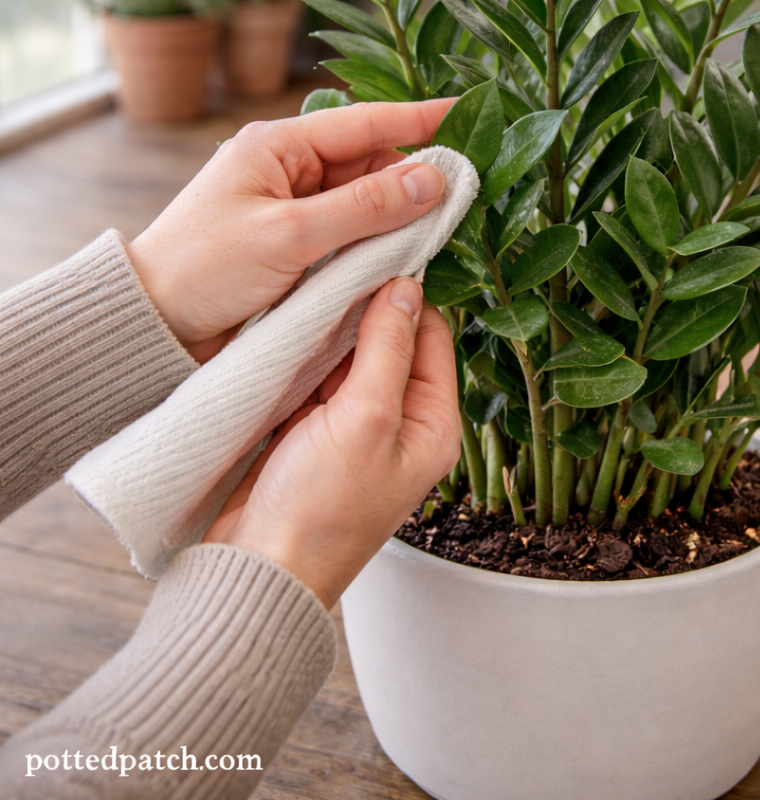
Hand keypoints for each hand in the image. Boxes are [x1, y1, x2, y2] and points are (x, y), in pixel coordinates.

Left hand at [128, 99, 453, 360]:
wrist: (153, 323)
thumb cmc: (205, 269)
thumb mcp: (289, 235)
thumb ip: (364, 207)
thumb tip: (433, 179)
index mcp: (278, 146)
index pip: (364, 122)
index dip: (419, 119)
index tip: (467, 112)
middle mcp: (289, 169)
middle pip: (370, 162)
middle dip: (414, 178)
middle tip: (465, 194)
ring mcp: (293, 207)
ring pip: (364, 201)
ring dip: (397, 215)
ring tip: (441, 226)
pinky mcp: (296, 243)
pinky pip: (350, 232)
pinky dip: (376, 241)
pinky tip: (404, 252)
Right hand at [203, 277, 460, 608]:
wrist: (256, 570)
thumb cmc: (319, 511)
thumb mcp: (364, 420)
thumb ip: (386, 350)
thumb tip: (406, 288)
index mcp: (432, 425)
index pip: (432, 339)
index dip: (409, 298)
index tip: (379, 259)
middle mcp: (400, 425)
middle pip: (392, 344)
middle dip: (366, 310)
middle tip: (337, 268)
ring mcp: (355, 429)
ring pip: (350, 358)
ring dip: (332, 331)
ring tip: (310, 293)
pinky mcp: (314, 433)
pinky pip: (317, 379)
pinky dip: (305, 356)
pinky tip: (290, 329)